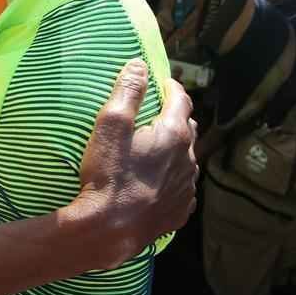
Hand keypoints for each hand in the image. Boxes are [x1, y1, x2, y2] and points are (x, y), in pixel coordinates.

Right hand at [72, 59, 197, 268]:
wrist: (108, 230)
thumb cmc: (107, 175)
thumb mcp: (110, 126)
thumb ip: (128, 92)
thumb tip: (140, 65)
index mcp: (173, 136)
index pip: (181, 101)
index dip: (172, 88)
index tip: (162, 82)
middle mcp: (188, 160)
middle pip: (187, 130)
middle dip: (175, 118)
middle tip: (156, 114)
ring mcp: (186, 189)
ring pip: (187, 160)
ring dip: (175, 150)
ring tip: (155, 149)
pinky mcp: (179, 212)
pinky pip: (182, 187)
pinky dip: (173, 178)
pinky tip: (159, 181)